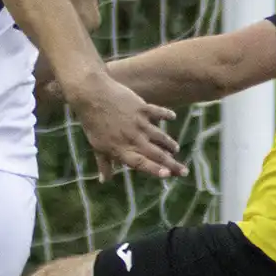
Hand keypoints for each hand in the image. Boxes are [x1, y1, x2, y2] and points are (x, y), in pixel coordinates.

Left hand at [61, 70, 185, 179]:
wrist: (91, 96)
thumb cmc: (92, 123)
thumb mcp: (96, 146)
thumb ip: (104, 164)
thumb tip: (104, 180)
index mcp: (121, 149)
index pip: (141, 163)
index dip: (155, 170)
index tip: (167, 175)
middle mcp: (133, 139)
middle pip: (156, 154)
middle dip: (171, 163)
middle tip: (184, 171)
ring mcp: (139, 123)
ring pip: (159, 136)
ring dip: (169, 144)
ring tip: (176, 149)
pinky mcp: (142, 108)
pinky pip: (158, 112)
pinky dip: (166, 115)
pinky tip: (173, 117)